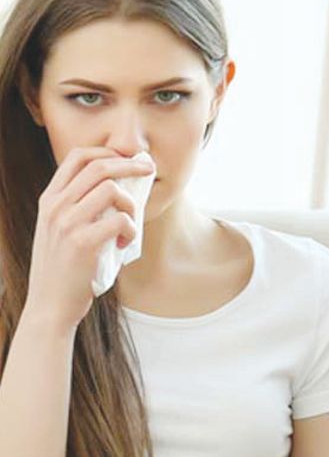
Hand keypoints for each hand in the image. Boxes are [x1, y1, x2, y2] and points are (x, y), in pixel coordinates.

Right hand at [24, 148, 152, 332]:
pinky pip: (120, 220)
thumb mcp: (61, 230)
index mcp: (49, 200)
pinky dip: (131, 230)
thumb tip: (120, 189)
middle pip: (99, 166)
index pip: (77, 157)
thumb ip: (80, 208)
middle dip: (131, 164)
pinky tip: (124, 244)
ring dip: (130, 205)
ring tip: (128, 225)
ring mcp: (66, 223)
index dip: (108, 152)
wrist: (50, 305)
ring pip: (111, 189)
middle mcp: (55, 206)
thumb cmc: (64, 269)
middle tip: (150, 170)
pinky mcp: (82, 242)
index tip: (128, 159)